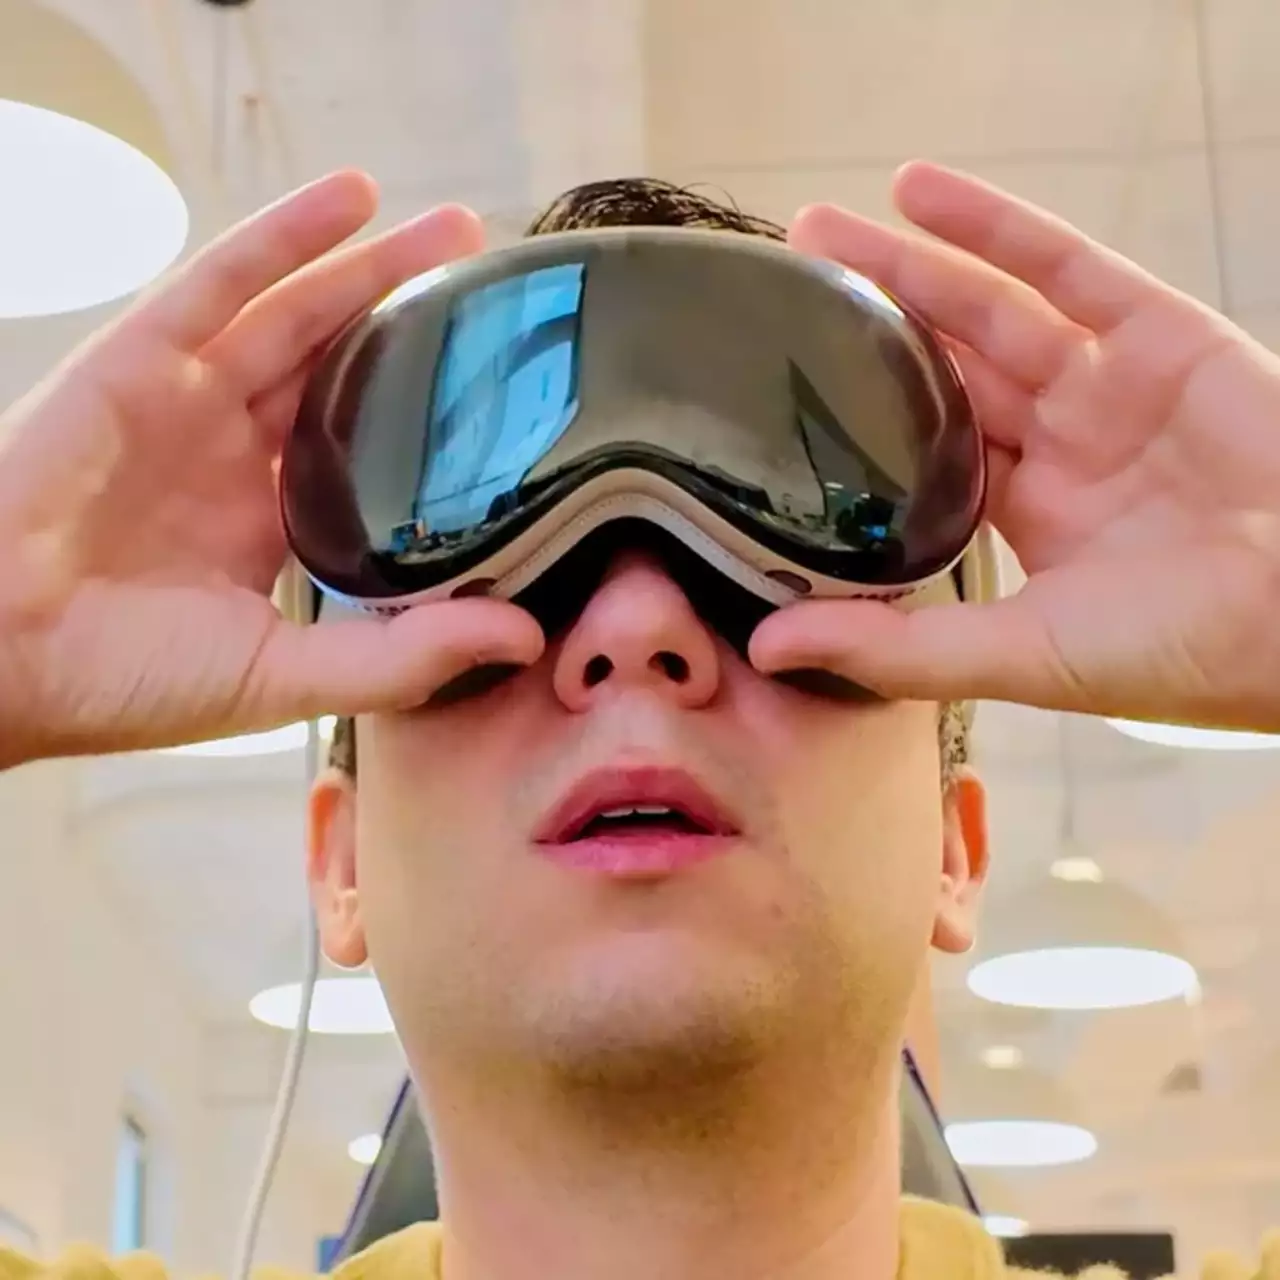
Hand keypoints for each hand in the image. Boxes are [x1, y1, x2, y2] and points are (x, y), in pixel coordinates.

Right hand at [0, 172, 542, 767]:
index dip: (433, 423)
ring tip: (457, 230)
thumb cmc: (125, 679)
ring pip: (299, 314)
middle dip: (418, 327)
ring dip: (375, 267)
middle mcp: (238, 455)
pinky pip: (222, 281)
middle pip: (345, 370)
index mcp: (275, 525)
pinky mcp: (140, 358)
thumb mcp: (287, 676)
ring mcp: (190, 400)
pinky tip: (356, 197)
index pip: (372, 456)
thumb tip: (524, 636)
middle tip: (498, 289)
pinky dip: (286, 235)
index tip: (511, 397)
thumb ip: (404, 655)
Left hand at [751, 161, 1279, 732]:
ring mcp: (1109, 387)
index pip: (922, 452)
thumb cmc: (1180, 651)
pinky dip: (994, 226)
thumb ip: (895, 647)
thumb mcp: (1019, 656)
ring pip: (988, 310)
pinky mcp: (1161, 336)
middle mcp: (1062, 445)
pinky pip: (1066, 268)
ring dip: (906, 265)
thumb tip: (767, 650)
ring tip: (819, 227)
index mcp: (1027, 516)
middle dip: (867, 322)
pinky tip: (918, 191)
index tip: (781, 385)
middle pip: (944, 368)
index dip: (858, 416)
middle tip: (784, 279)